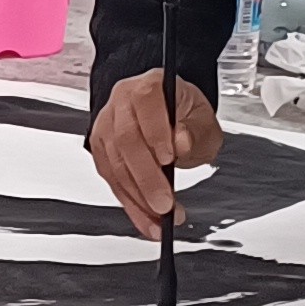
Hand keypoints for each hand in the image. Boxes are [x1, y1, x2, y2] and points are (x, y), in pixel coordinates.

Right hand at [90, 71, 223, 240]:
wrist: (169, 117)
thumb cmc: (185, 116)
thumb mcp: (203, 120)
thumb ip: (195, 131)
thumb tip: (182, 142)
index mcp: (148, 86)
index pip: (146, 102)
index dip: (155, 132)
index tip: (170, 159)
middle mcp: (122, 103)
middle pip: (126, 140)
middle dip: (147, 178)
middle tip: (165, 204)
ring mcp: (107, 126)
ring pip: (116, 164)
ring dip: (138, 198)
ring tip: (159, 219)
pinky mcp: (101, 150)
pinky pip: (112, 180)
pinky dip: (130, 204)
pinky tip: (146, 219)